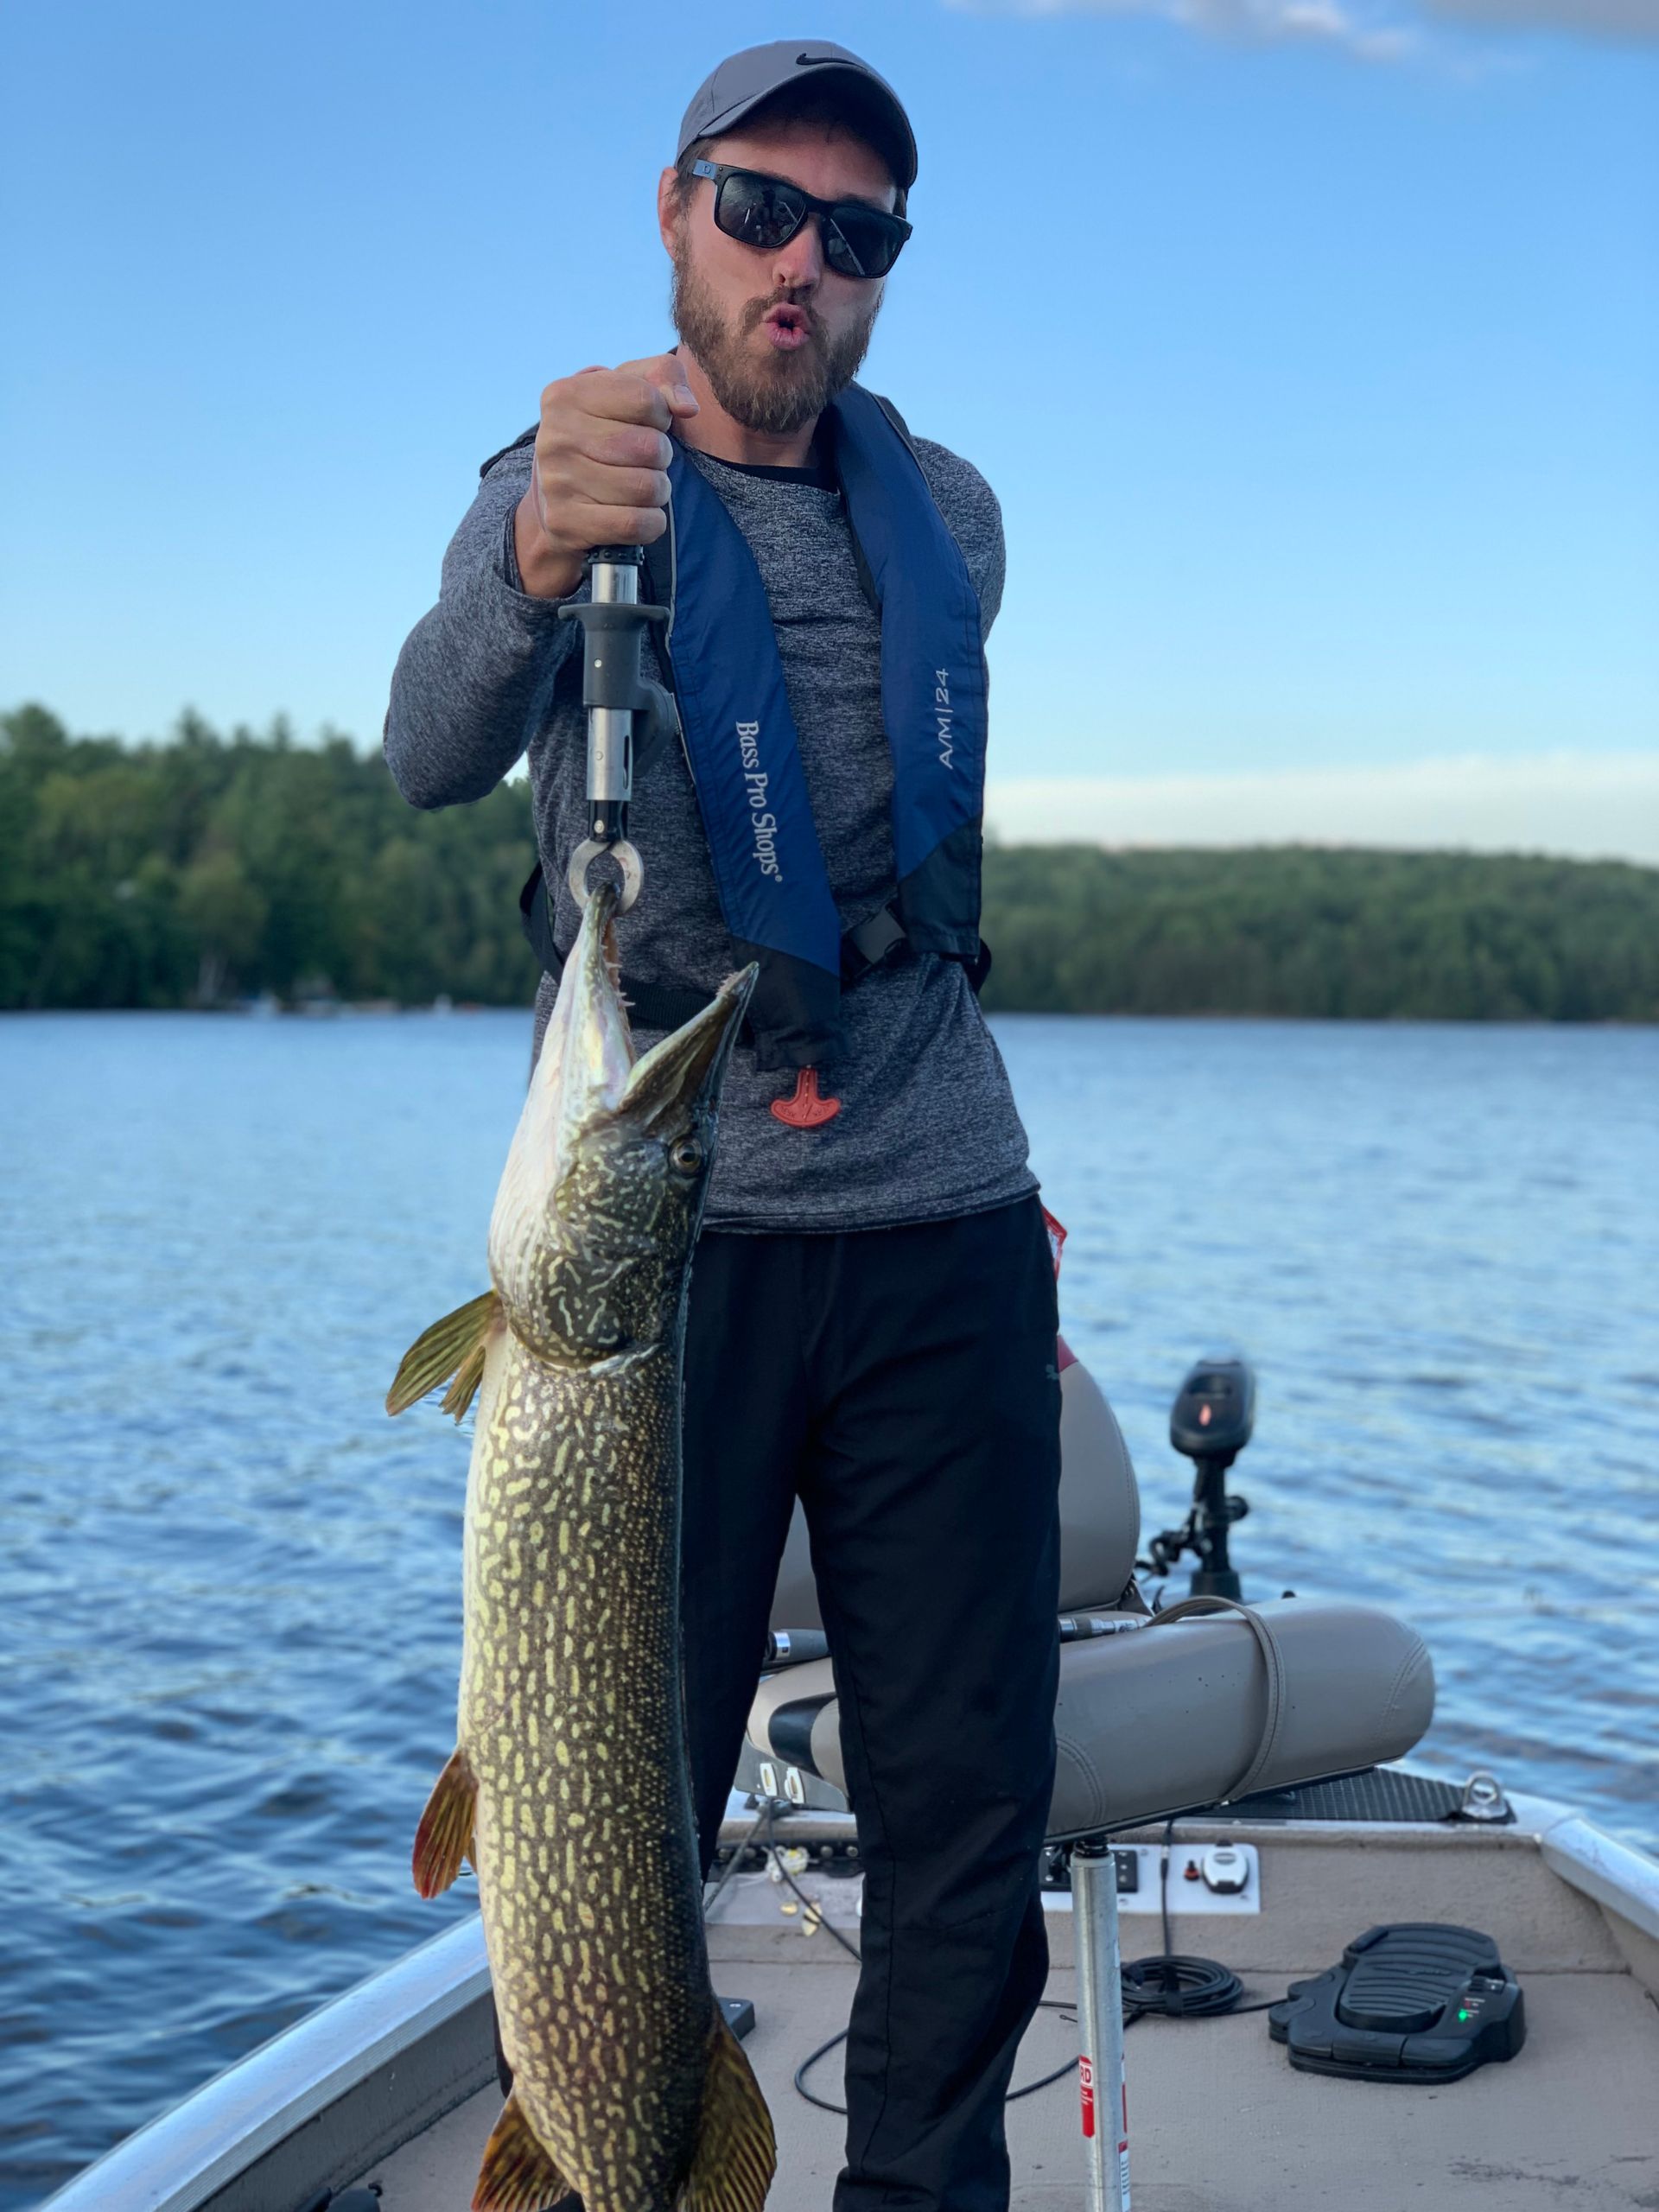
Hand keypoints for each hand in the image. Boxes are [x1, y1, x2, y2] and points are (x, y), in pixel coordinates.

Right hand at [514, 354, 698, 598]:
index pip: (645, 399)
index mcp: (565, 395)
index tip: (645, 424)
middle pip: (650, 447)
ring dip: (658, 492)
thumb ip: (664, 376)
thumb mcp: (629, 391)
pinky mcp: (565, 523)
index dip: (661, 415)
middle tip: (643, 461)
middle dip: (661, 458)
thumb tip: (687, 406)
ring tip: (640, 487)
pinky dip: (651, 523)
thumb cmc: (604, 435)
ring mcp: (555, 482)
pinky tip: (638, 515)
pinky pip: (636, 525)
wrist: (556, 499)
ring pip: (647, 488)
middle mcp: (554, 436)